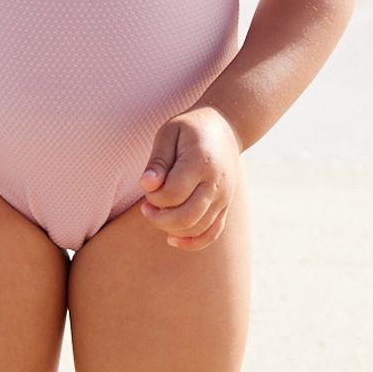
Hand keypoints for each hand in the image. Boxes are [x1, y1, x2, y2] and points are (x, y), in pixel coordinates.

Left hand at [137, 106, 240, 249]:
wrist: (226, 129)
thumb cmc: (190, 129)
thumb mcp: (169, 133)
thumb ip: (157, 161)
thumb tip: (147, 185)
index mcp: (201, 162)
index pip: (173, 193)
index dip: (153, 196)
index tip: (148, 185)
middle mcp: (216, 184)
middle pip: (185, 217)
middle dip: (158, 218)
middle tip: (146, 207)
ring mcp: (224, 198)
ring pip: (196, 229)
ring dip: (170, 229)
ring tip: (158, 213)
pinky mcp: (225, 207)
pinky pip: (211, 234)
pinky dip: (192, 242)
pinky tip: (172, 239)